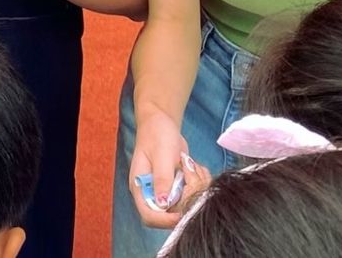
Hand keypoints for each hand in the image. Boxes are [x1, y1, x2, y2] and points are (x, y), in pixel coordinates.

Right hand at [129, 109, 209, 230]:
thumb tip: (163, 204)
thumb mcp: (162, 156)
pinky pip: (193, 196)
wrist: (162, 122)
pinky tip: (195, 167)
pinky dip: (200, 184)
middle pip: (171, 214)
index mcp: (141, 187)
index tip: (184, 210)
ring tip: (193, 167)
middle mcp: (152, 194)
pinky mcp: (178, 188)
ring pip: (186, 205)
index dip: (166, 220)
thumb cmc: (156, 135)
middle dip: (187, 200)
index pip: (149, 216)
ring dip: (196, 188)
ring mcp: (166, 191)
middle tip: (191, 177)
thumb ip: (162, 180)